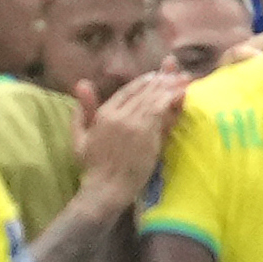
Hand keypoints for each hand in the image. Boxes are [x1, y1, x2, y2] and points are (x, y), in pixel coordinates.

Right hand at [72, 68, 187, 202]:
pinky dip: (171, 99)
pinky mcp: (146, 133)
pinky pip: (160, 110)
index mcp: (104, 113)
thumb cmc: (93, 167)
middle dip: (161, 80)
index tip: (155, 76)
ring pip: (154, 98)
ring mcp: (133, 123)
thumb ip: (81, 111)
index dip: (143, 82)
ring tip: (182, 79)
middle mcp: (118, 114)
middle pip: (143, 91)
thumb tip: (81, 84)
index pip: (127, 91)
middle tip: (176, 73)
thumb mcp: (79, 138)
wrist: (106, 188)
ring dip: (169, 86)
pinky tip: (181, 92)